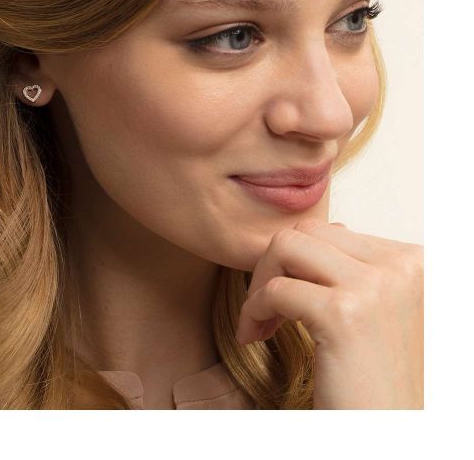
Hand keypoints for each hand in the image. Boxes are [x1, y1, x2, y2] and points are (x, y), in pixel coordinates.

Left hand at [235, 218, 422, 408]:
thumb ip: (361, 268)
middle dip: (275, 265)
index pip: (332, 232)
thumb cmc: (381, 380)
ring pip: (286, 247)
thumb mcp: (382, 310)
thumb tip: (328, 231)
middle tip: (267, 306)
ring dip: (261, 282)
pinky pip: (274, 290)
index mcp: (415, 262)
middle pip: (307, 232)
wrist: (393, 436)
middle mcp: (402, 266)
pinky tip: (256, 335)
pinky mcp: (344, 316)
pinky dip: (253, 310)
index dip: (299, 263)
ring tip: (262, 319)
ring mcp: (376, 287)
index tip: (290, 297)